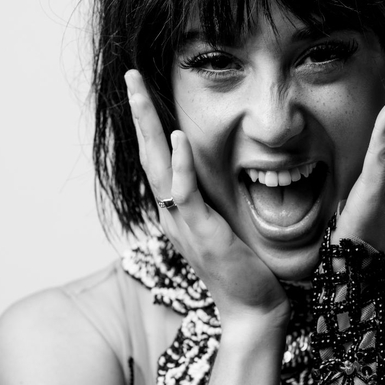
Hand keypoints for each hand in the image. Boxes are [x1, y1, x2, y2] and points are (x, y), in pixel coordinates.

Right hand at [125, 71, 289, 331]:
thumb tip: (227, 174)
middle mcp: (174, 215)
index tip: (145, 92)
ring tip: (138, 90)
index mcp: (179, 211)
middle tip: (129, 76)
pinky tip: (179, 137)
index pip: (160, 159)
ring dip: (149, 127)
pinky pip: (186, 193)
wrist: (254, 309)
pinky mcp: (203, 233)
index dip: (150, 125)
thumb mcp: (227, 226)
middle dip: (139, 114)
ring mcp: (184, 224)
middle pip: (149, 155)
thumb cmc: (246, 271)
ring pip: (159, 167)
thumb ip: (219, 202)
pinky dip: (181, 164)